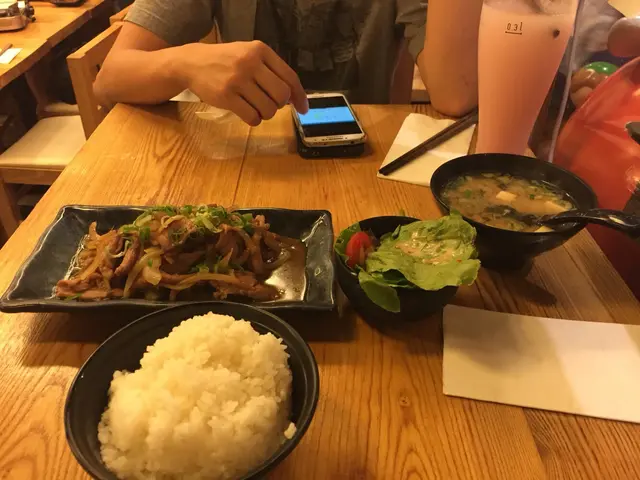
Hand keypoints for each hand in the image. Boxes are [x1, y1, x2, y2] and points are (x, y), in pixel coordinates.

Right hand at [179, 41, 307, 125]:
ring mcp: (237, 80)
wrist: (193, 63)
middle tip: (270, 104)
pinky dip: (254, 119)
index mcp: (260, 50)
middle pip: (281, 95)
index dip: (300, 96)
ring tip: (256, 107)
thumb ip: (271, 70)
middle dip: (279, 105)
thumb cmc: (227, 61)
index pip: (290, 77)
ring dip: (266, 114)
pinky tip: (247, 113)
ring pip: (268, 109)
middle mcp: (250, 63)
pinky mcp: (226, 96)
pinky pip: (252, 117)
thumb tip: (294, 97)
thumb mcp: (249, 55)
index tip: (304, 109)